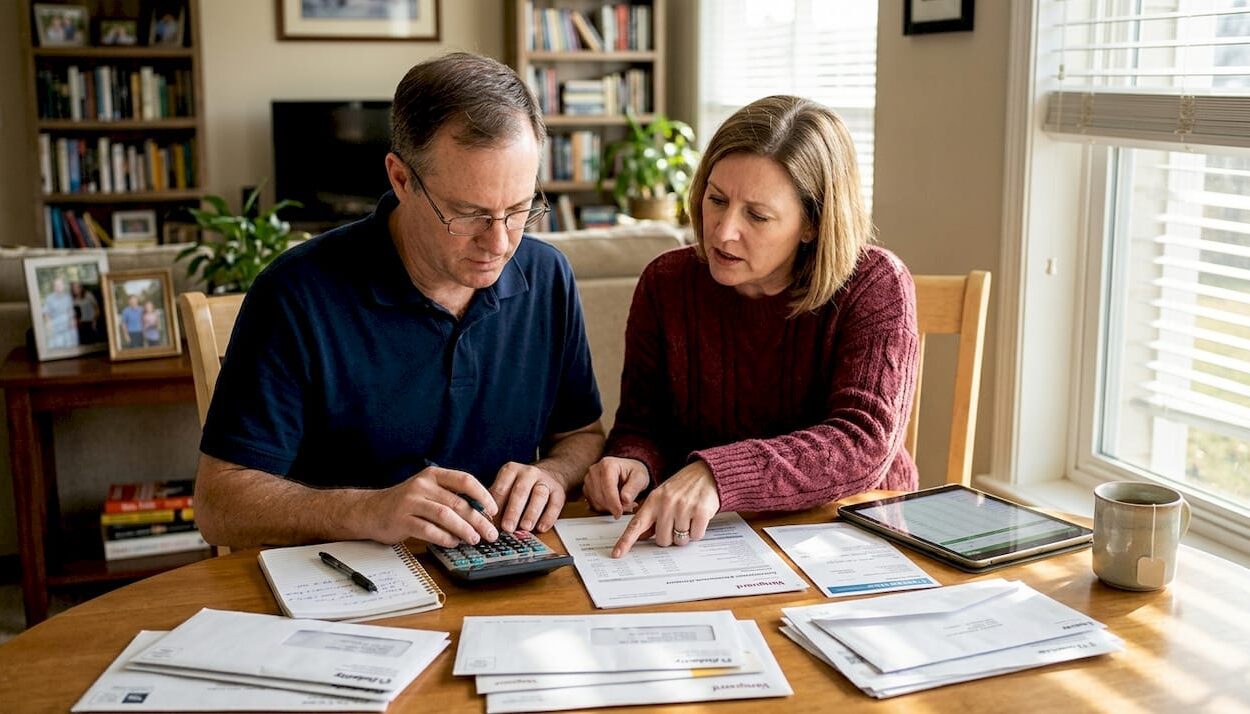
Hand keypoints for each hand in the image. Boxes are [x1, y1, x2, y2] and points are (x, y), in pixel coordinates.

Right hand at [355, 465, 498, 547]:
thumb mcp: (428, 491)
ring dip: (463, 529)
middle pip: (457, 502)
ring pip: (444, 515)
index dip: (483, 495)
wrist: (371, 511)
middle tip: (490, 533)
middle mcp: (422, 485)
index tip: (493, 510)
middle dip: (478, 519)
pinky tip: (453, 543)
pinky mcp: (401, 520)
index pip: (465, 480)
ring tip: (474, 539)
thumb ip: (451, 497)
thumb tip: (482, 514)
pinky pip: (428, 530)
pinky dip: (444, 538)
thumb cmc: (406, 503)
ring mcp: (410, 502)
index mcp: (433, 475)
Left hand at [489, 462, 568, 532]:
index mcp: (511, 470)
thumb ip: (497, 502)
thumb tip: (486, 524)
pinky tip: (542, 527)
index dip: (496, 505)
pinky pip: (555, 503)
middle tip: (507, 527)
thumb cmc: (521, 486)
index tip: (491, 521)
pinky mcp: (558, 490)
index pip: (502, 488)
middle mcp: (529, 473)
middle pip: (520, 491)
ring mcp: (545, 480)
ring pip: (539, 495)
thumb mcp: (506, 487)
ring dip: (531, 512)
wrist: (550, 474)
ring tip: (525, 527)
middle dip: (513, 510)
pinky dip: (549, 517)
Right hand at [584, 457, 649, 517]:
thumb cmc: (633, 472)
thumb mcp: (640, 478)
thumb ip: (633, 488)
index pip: (608, 487)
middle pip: (599, 496)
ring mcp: (589, 479)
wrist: (627, 470)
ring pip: (595, 502)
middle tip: (626, 508)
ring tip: (623, 504)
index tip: (620, 512)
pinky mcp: (587, 488)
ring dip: (609, 508)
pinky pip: (593, 504)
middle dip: (613, 507)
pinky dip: (604, 508)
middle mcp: (595, 470)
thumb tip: (625, 500)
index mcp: (608, 465)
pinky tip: (614, 504)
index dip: (613, 503)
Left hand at [611, 460, 719, 557]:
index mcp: (653, 500)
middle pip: (662, 540)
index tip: (617, 554)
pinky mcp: (700, 512)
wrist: (706, 473)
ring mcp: (683, 507)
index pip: (636, 525)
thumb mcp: (663, 496)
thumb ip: (651, 516)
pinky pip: (695, 536)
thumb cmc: (683, 486)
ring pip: (679, 540)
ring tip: (688, 518)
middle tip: (676, 522)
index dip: (626, 541)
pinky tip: (698, 518)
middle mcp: (666, 503)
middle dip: (670, 536)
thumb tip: (641, 536)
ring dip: (685, 534)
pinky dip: (698, 531)